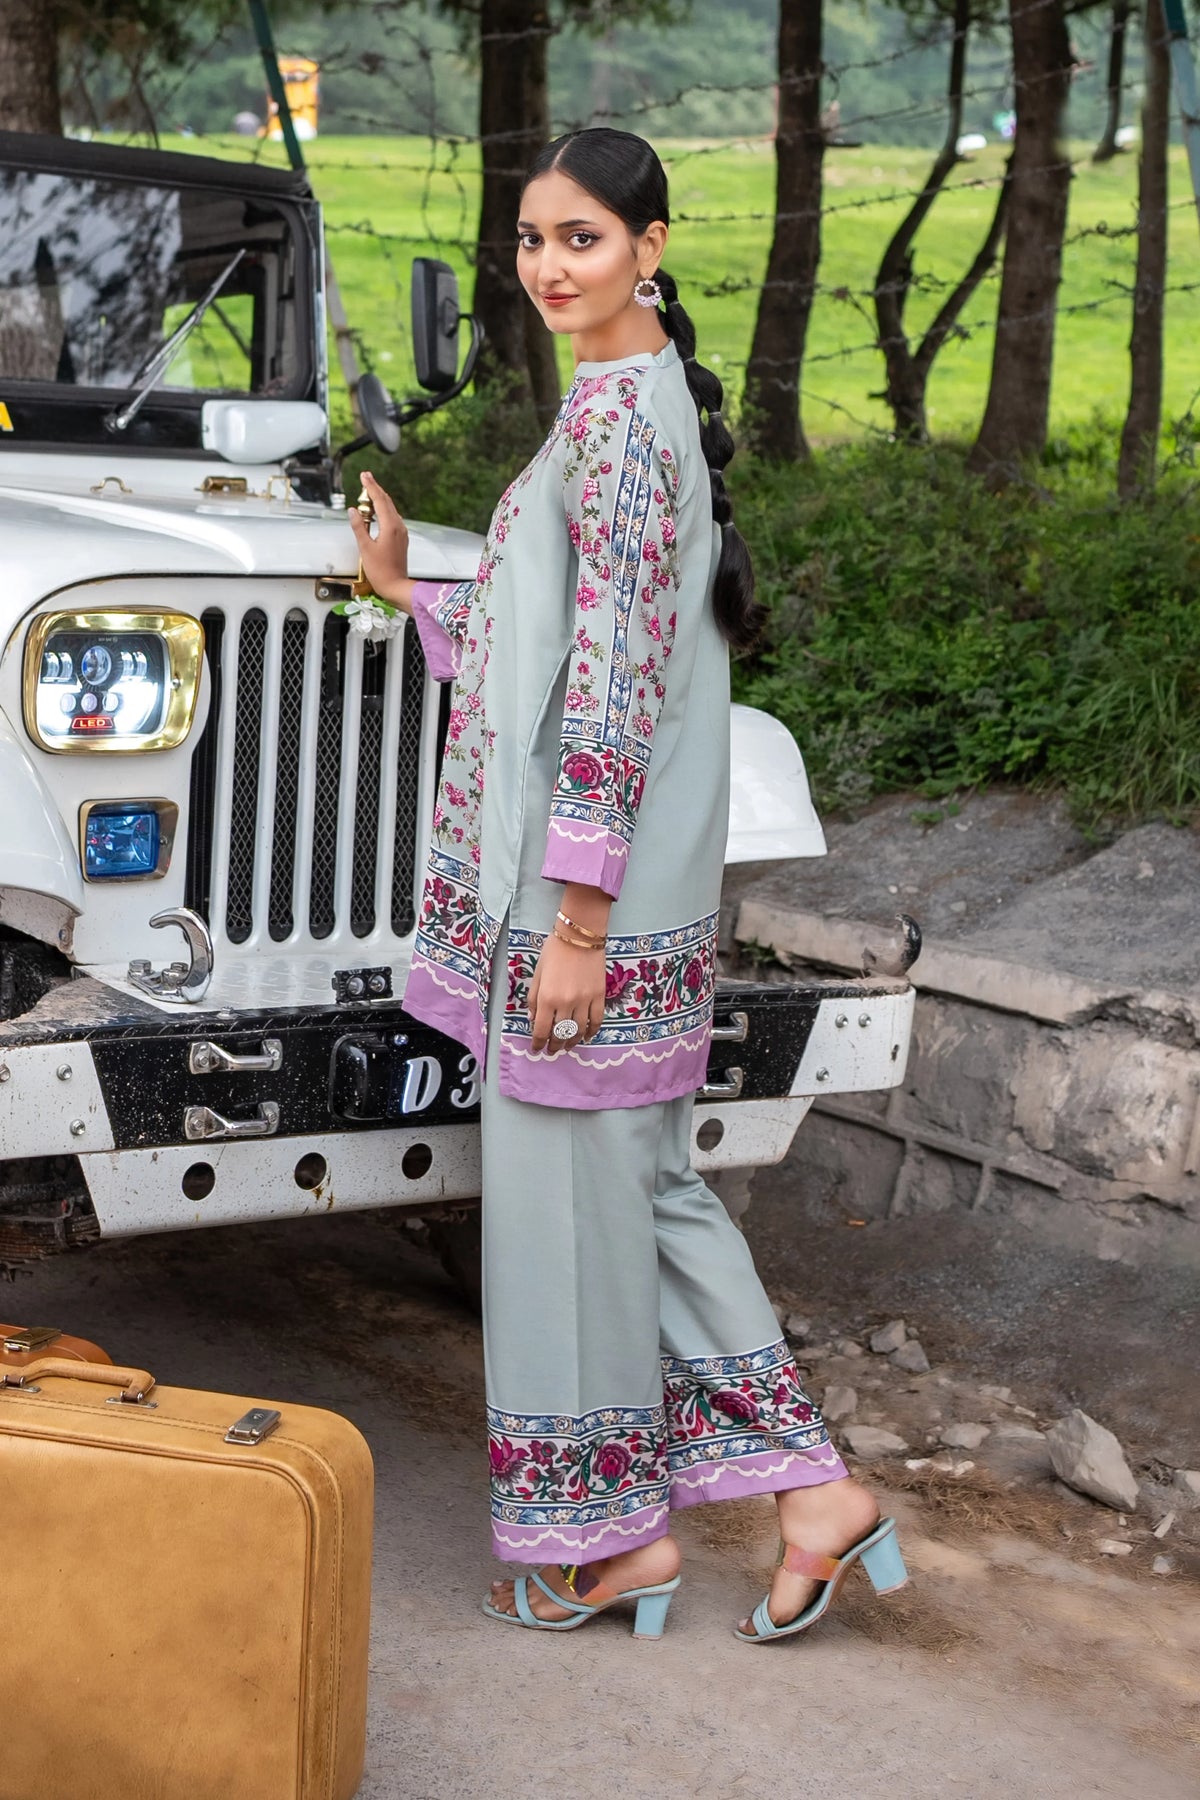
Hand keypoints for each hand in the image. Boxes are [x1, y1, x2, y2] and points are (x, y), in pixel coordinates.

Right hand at [347, 470, 412, 608]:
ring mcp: (402, 533)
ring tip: (370, 491)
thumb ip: (359, 527)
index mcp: (390, 526)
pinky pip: (393, 518)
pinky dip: (384, 509)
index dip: (370, 486)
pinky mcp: (401, 539)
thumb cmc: (381, 571)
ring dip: (380, 499)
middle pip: (387, 501)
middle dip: (376, 489)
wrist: (396, 586)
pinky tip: (379, 511)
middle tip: (366, 478)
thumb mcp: (365, 548)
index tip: (364, 476)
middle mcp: (399, 527)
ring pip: (391, 509)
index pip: (379, 500)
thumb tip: (353, 511)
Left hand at [528, 933, 605, 1055]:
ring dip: (572, 1042)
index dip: (538, 1043)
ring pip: (579, 1030)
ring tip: (567, 1046)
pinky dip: (592, 1031)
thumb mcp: (537, 974)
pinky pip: (597, 1020)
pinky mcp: (599, 996)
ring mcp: (585, 1000)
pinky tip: (587, 1036)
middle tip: (552, 1050)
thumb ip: (534, 998)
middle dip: (555, 1045)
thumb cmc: (554, 951)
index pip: (542, 1030)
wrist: (580, 935)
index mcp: (547, 998)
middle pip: (560, 1033)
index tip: (537, 1049)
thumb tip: (534, 1018)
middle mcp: (566, 1003)